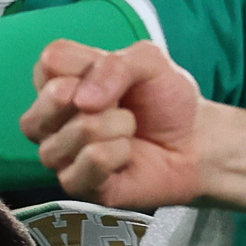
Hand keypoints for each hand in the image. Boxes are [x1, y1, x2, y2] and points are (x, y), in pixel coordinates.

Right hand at [23, 36, 215, 209]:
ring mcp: (62, 153)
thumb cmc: (165, 99)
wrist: (195, 142)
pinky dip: (114, 155)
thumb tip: (81, 99)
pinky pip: (84, 166)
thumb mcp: (148, 61)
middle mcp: (53, 117)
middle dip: (97, 98)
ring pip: (66, 137)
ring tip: (129, 128)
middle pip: (50, 99)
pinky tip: (127, 154)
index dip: (89, 66)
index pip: (51, 60)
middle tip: (121, 104)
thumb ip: (114, 65)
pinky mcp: (79, 184)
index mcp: (60, 78)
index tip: (115, 75)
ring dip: (110, 128)